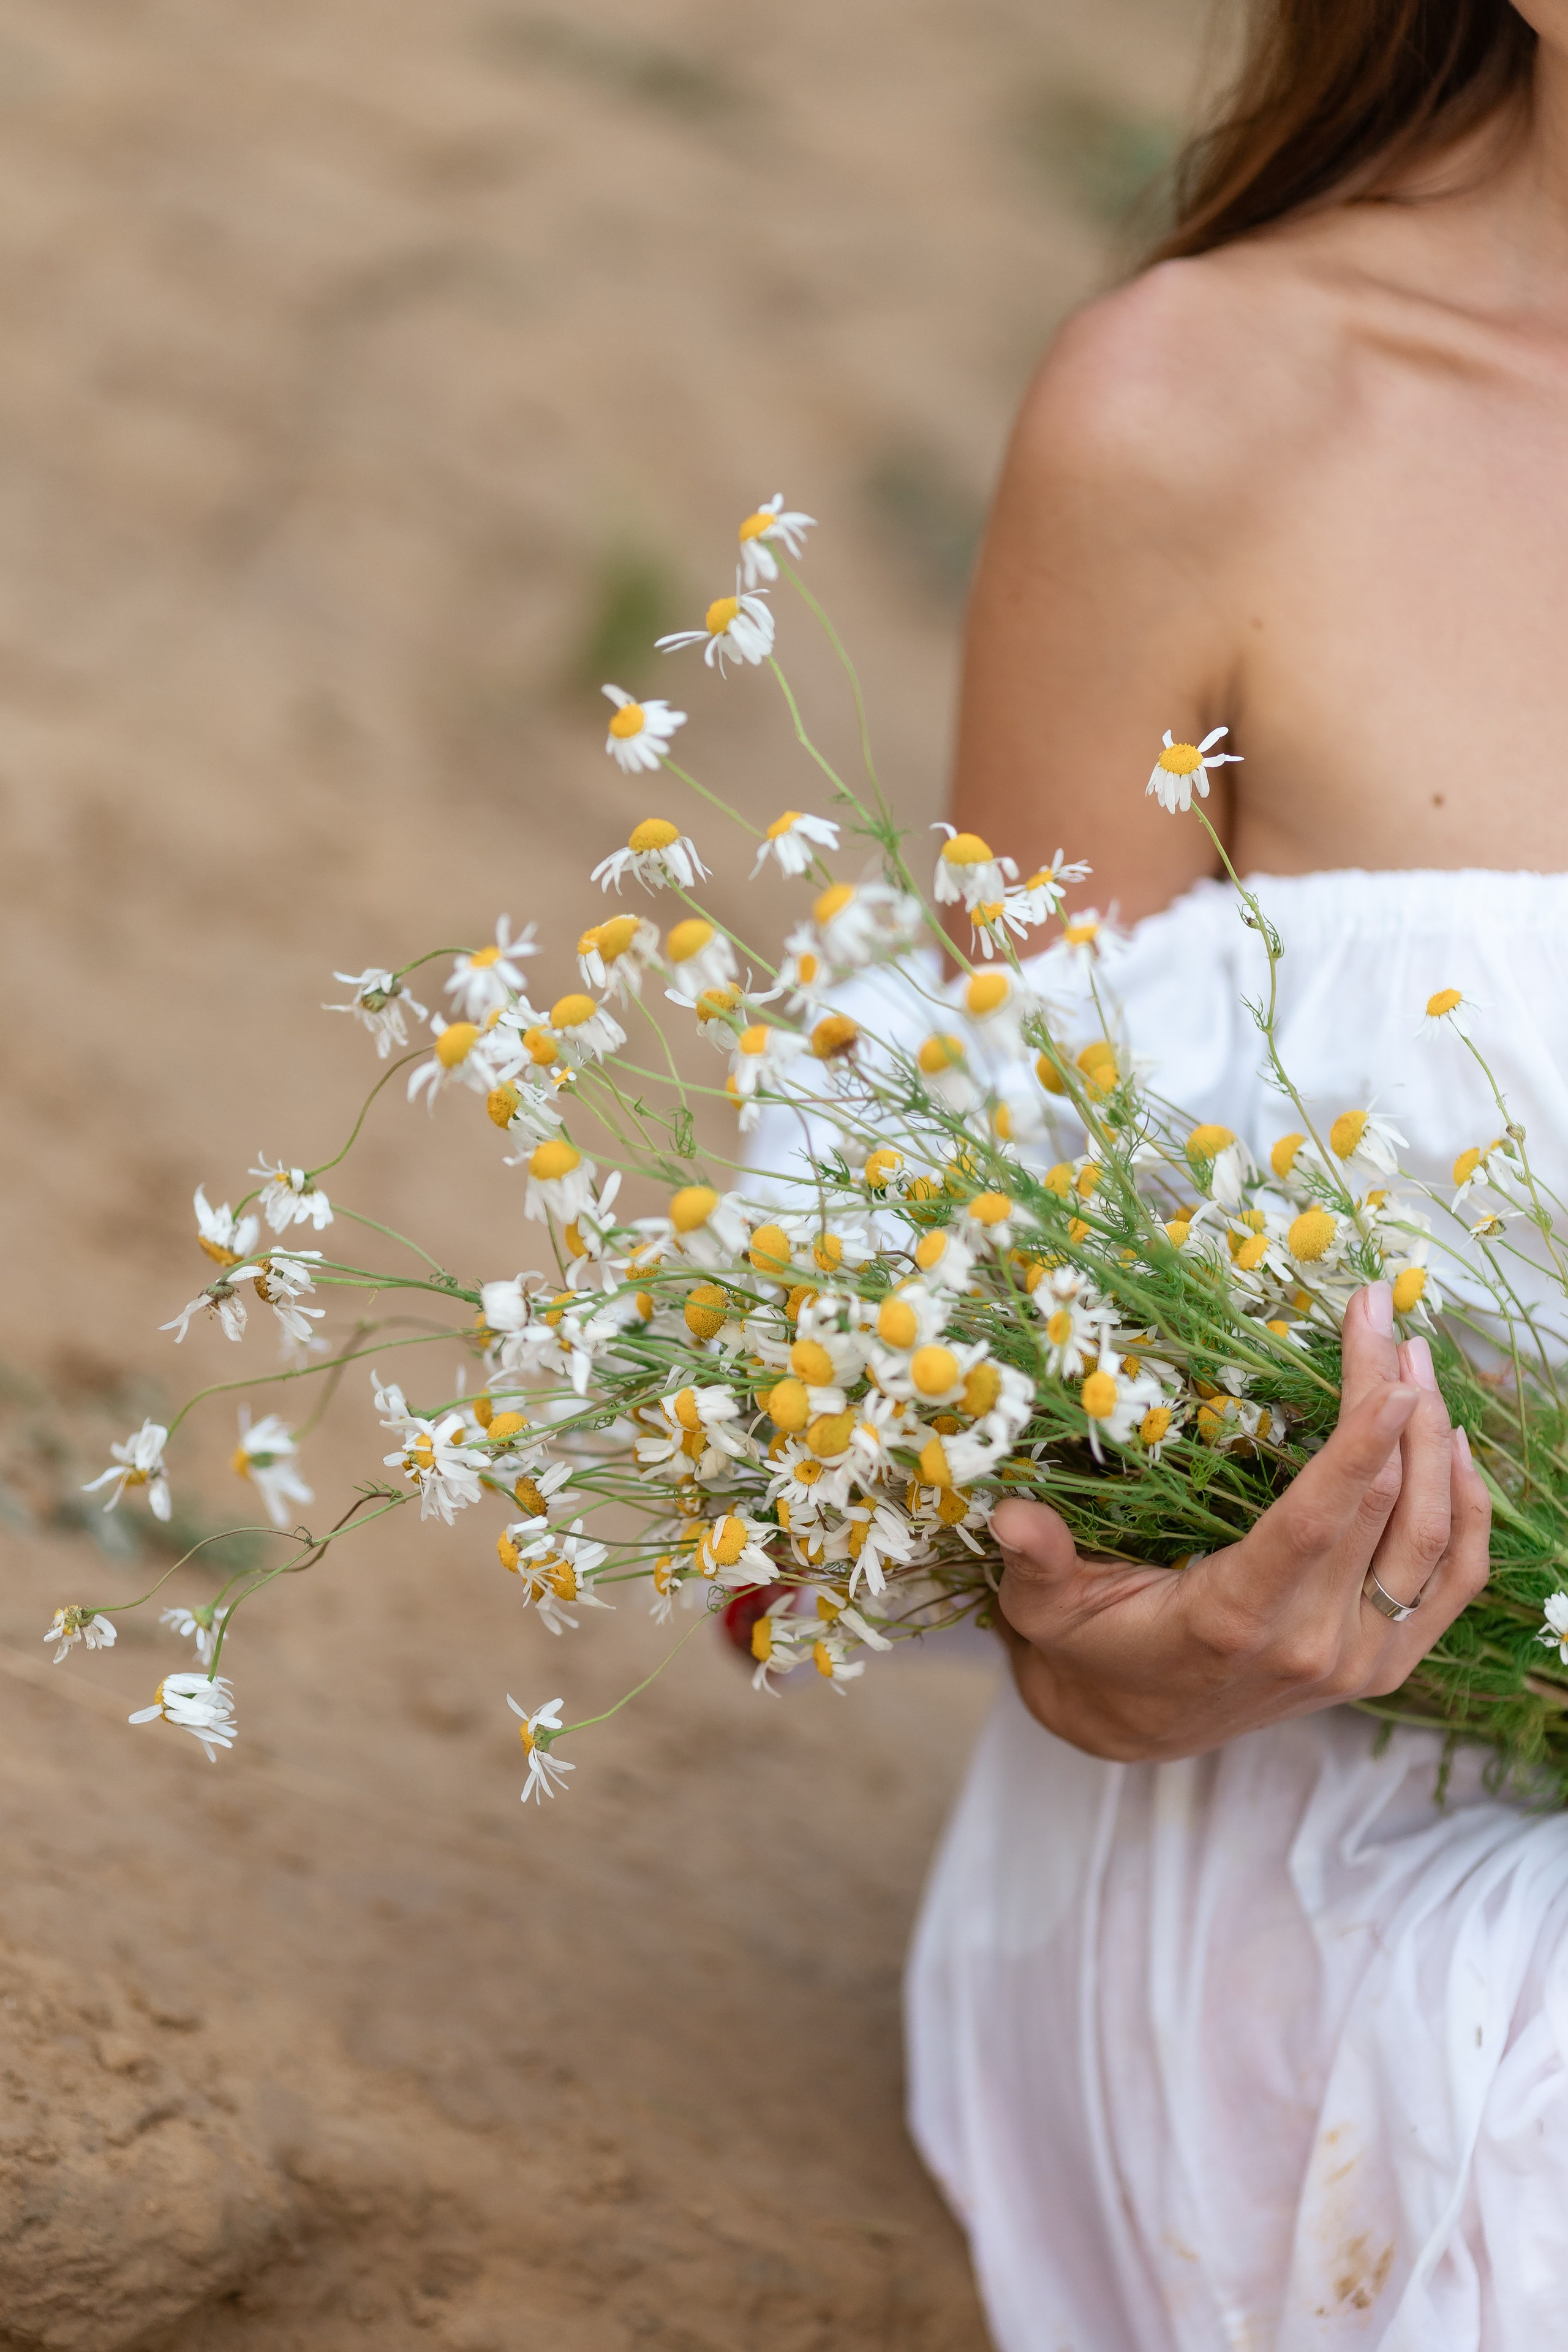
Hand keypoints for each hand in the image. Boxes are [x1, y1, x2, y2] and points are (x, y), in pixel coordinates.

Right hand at [991, 1282, 1491, 1761]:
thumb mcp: (1045, 1607)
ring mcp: (1360, 1659)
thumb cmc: (1088, 1649)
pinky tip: (1453, 1443)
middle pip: (1388, 1505)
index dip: (1361, 1437)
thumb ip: (1036, 1559)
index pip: (1319, 1520)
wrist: (1132, 1728)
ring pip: (1435, 1537)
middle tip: (1389, 1318)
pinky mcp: (1385, 1663)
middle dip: (1397, 1400)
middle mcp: (1312, 1645)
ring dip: (1437, 1440)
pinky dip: (1471, 1508)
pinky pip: (1455, 1581)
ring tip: (1418, 1359)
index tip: (1383, 1357)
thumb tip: (1009, 1514)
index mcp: (1236, 1620)